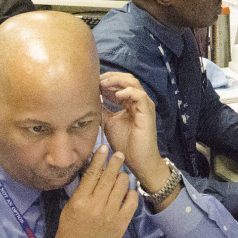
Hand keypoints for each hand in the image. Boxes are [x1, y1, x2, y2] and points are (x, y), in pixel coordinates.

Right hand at [45, 145, 137, 237]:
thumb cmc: (69, 230)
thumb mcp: (70, 206)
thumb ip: (81, 190)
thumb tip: (92, 170)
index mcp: (81, 201)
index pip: (92, 174)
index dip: (99, 159)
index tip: (104, 147)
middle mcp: (97, 206)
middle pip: (109, 177)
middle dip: (115, 162)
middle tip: (120, 153)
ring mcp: (111, 215)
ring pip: (122, 187)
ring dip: (122, 177)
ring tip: (122, 173)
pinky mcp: (121, 224)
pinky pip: (131, 203)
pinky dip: (131, 194)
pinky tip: (128, 191)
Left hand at [98, 72, 169, 188]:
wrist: (138, 160)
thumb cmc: (125, 143)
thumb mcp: (108, 122)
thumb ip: (102, 110)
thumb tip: (89, 99)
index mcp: (130, 102)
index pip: (120, 83)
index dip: (106, 80)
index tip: (92, 83)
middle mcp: (139, 101)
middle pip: (127, 78)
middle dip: (111, 77)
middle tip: (96, 80)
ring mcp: (144, 105)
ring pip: (133, 83)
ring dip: (117, 81)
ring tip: (103, 84)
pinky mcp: (147, 112)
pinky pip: (139, 95)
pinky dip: (127, 92)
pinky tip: (116, 95)